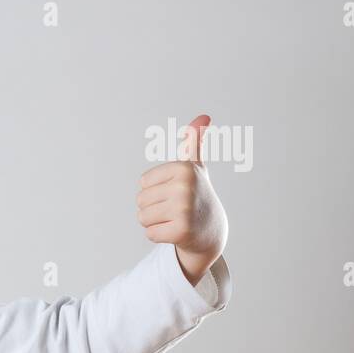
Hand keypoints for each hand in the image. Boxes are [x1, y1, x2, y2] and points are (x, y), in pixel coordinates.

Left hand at [136, 113, 228, 286]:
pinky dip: (160, 235)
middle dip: (153, 207)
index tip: (176, 192)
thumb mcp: (195, 167)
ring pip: (142, 217)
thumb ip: (192, 143)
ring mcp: (183, 209)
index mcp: (184, 169)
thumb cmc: (197, 195)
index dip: (155, 190)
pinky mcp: (181, 231)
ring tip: (175, 219)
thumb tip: (203, 116)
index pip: (143, 183)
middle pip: (140, 200)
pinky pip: (150, 233)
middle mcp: (184, 187)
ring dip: (155, 222)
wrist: (213, 230)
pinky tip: (176, 232)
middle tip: (176, 208)